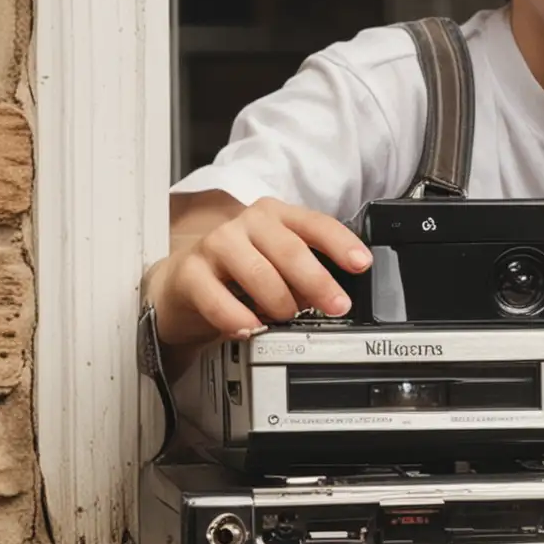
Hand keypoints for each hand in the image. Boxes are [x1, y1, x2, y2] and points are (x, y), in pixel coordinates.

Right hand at [146, 196, 369, 346]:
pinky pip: (220, 300)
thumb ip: (305, 274)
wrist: (181, 283)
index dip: (341, 243)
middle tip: (335, 306)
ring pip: (260, 274)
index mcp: (275, 216)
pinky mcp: (190, 272)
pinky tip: (250, 327)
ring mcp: (216, 245)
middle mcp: (246, 224)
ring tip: (283, 317)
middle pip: (290, 251)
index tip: (361, 264)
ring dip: (280, 302)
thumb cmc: (237, 272)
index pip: (314, 224)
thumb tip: (331, 297)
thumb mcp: (277, 265)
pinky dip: (240, 319)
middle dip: (318, 282)